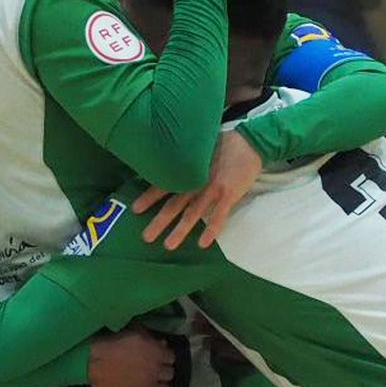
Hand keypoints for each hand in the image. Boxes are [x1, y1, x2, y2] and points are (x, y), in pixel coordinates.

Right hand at [88, 327, 175, 386]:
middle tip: (156, 369)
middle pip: (170, 374)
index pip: (171, 357)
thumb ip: (150, 338)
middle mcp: (156, 372)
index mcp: (156, 353)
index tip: (158, 356)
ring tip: (157, 385)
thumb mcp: (133, 334)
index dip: (164, 356)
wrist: (93, 363)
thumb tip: (162, 344)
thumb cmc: (111, 345)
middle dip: (163, 371)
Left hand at [132, 128, 261, 250]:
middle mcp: (196, 181)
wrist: (250, 141)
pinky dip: (211, 229)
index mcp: (187, 169)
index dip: (149, 197)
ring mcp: (212, 188)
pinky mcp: (229, 194)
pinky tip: (203, 244)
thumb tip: (166, 167)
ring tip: (168, 246)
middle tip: (146, 237)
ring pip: (193, 213)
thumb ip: (184, 161)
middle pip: (174, 204)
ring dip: (180, 230)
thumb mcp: (198, 148)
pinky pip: (219, 215)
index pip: (163, 184)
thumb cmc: (223, 144)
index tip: (135, 210)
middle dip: (159, 221)